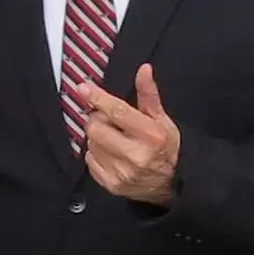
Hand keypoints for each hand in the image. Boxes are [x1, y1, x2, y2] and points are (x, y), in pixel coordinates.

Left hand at [76, 61, 181, 205]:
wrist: (170, 184)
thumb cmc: (166, 148)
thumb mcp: (162, 119)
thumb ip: (148, 94)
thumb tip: (144, 70)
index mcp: (151, 135)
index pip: (118, 112)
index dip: (98, 98)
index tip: (84, 88)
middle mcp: (136, 155)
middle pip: (97, 128)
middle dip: (98, 119)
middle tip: (109, 120)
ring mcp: (122, 172)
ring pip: (91, 143)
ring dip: (98, 137)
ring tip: (114, 139)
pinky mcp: (111, 184)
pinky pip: (89, 160)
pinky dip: (96, 153)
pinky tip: (111, 153)